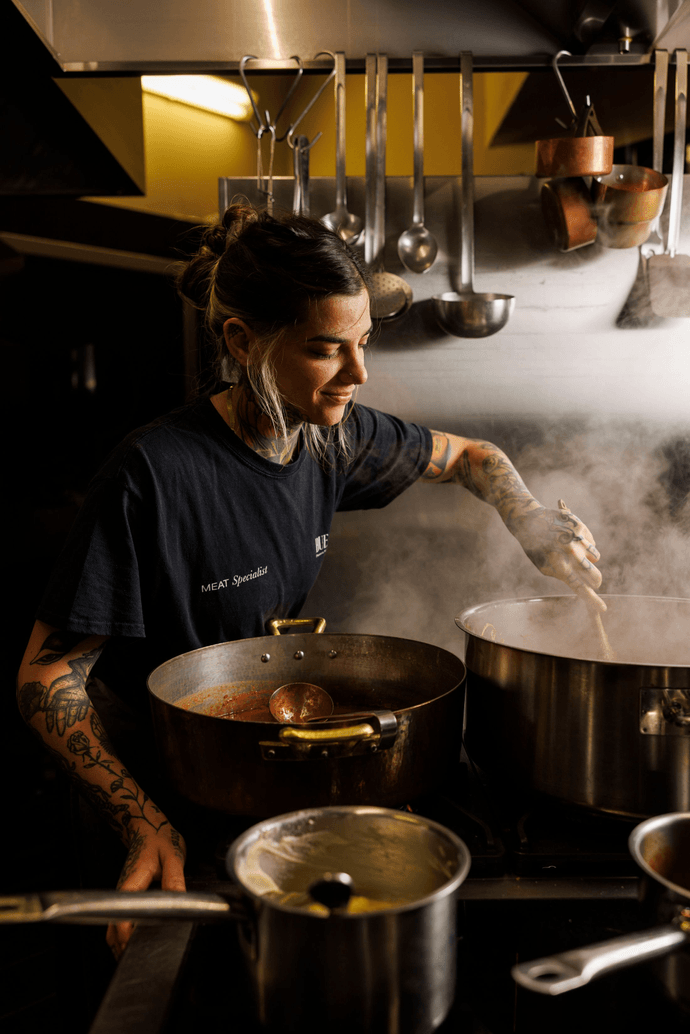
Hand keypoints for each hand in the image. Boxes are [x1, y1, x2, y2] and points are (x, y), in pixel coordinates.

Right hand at [106, 821, 185, 959]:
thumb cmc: (160, 840)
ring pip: (112, 926)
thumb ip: (174, 878)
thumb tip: (178, 901)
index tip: (138, 946)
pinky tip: (135, 942)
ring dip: (120, 943)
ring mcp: (122, 894)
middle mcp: (122, 890)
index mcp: (133, 881)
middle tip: (141, 959)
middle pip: (112, 927)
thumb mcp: (173, 855)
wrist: (147, 828)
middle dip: (122, 946)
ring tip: (138, 955)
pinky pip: (118, 920)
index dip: (127, 934)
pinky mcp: (125, 896)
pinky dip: (122, 935)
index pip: (123, 914)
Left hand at [508, 499, 604, 610]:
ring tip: (574, 552)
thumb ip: (563, 576)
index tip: (602, 609)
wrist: (529, 519)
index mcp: (559, 567)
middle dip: (596, 582)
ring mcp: (578, 540)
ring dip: (589, 559)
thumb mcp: (544, 566)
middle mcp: (571, 554)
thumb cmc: (535, 547)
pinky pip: (592, 542)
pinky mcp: (581, 527)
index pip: (580, 588)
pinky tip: (571, 538)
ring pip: (596, 557)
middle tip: (594, 583)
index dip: (592, 600)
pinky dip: (585, 544)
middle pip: (595, 576)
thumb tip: (582, 584)